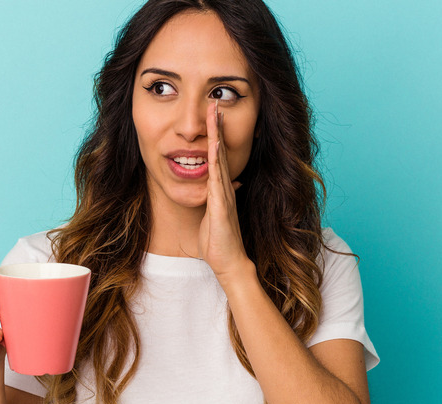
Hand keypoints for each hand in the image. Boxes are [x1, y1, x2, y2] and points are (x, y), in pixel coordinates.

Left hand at [198, 101, 252, 281]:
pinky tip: (212, 147)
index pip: (217, 156)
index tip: (212, 115)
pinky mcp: (222, 205)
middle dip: (217, 127)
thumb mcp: (212, 215)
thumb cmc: (218, 241)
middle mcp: (225, 188)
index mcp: (221, 189)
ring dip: (216, 137)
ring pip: (220, 159)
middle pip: (220, 151)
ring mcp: (224, 195)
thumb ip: (214, 200)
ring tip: (214, 115)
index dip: (214, 135)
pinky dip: (216, 162)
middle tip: (214, 103)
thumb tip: (223, 187)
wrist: (228, 262)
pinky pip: (218, 179)